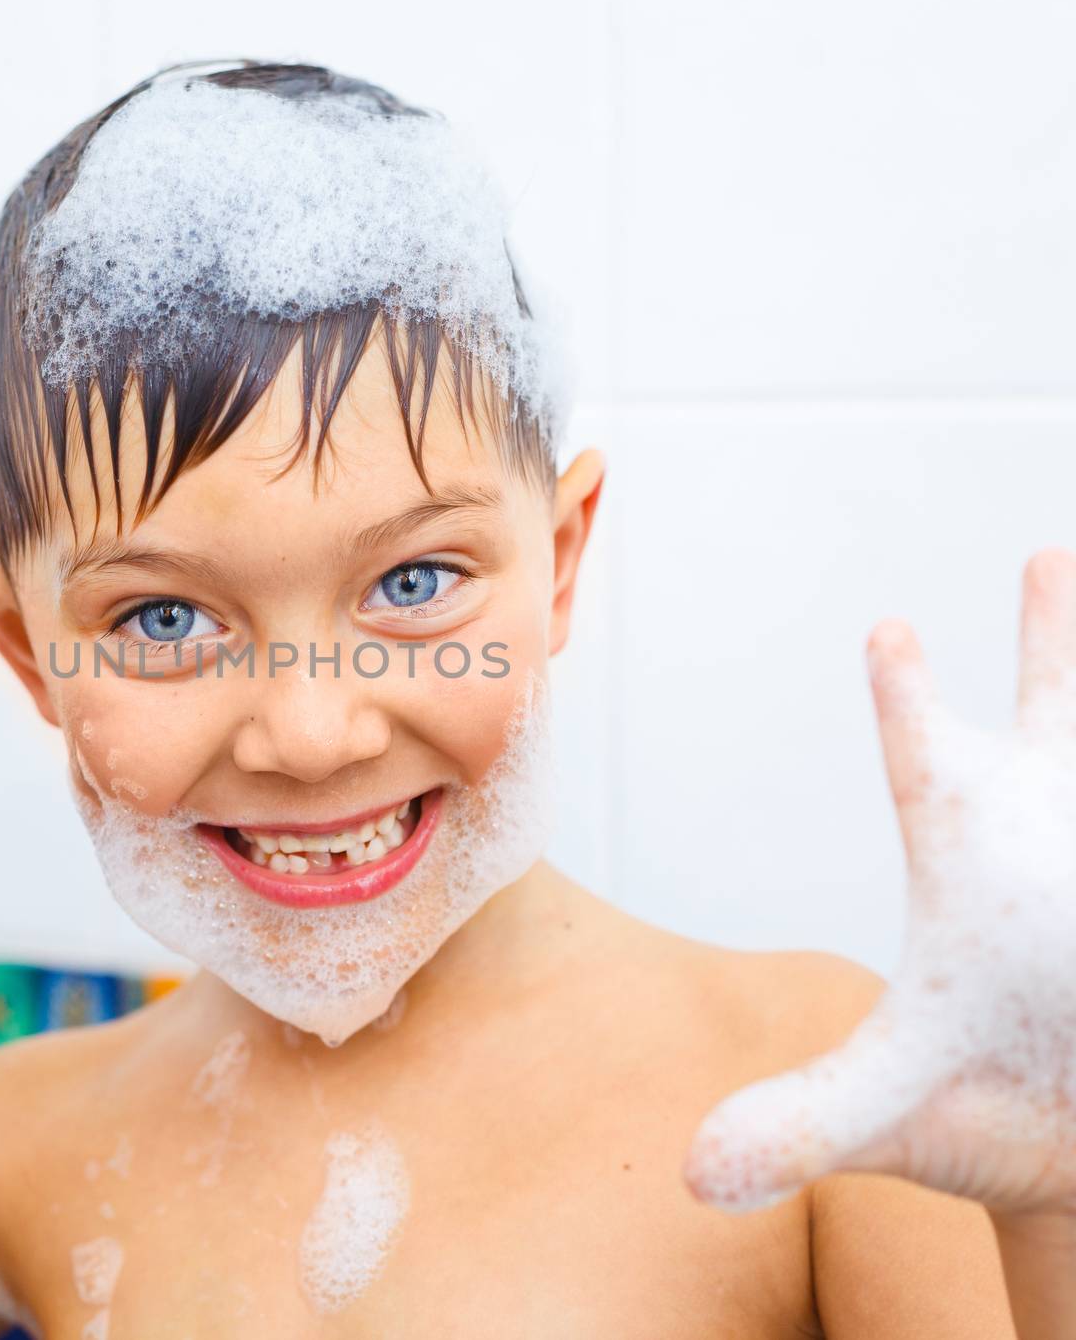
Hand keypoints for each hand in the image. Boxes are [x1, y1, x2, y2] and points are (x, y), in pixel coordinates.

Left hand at [684, 549, 1075, 1217]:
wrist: (1075, 1159)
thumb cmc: (979, 1114)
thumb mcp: (891, 1112)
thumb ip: (803, 1124)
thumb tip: (696, 1177)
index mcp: (964, 868)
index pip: (923, 764)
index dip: (907, 700)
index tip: (886, 631)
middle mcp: (1047, 845)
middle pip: (1051, 717)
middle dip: (1056, 636)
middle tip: (1048, 556)